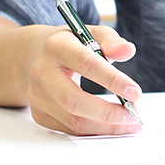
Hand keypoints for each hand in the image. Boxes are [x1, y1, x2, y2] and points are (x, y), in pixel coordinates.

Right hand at [19, 23, 142, 135]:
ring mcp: (37, 96)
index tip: (135, 92)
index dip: (112, 80)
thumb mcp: (88, 33)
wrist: (29, 55)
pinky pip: (69, 129)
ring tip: (129, 123)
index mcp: (56, 46)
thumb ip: (111, 41)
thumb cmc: (67, 44)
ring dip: (105, 127)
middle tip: (134, 114)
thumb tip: (128, 50)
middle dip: (108, 113)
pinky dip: (94, 131)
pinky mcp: (39, 114)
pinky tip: (112, 127)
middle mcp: (42, 72)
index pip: (86, 64)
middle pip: (74, 100)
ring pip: (73, 120)